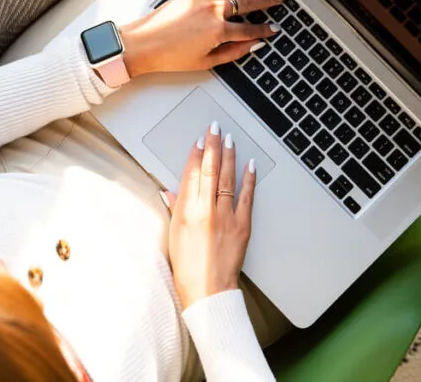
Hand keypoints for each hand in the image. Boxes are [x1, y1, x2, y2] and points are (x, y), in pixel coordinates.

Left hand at [119, 0, 283, 76]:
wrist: (144, 44)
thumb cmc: (170, 56)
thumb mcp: (205, 62)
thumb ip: (232, 53)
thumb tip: (251, 46)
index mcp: (218, 31)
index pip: (250, 30)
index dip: (264, 30)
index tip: (274, 29)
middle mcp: (214, 11)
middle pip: (248, 3)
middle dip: (267, 1)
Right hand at [164, 122, 256, 309]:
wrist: (208, 291)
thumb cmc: (187, 267)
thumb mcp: (174, 235)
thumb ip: (175, 209)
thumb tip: (171, 191)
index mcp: (186, 212)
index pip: (191, 174)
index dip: (195, 154)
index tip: (198, 140)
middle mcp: (206, 210)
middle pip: (209, 170)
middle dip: (212, 146)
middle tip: (214, 128)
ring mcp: (226, 217)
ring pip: (227, 178)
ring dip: (228, 156)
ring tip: (229, 139)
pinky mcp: (242, 225)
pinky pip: (246, 197)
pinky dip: (249, 179)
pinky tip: (249, 164)